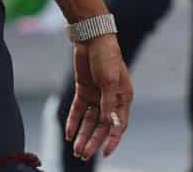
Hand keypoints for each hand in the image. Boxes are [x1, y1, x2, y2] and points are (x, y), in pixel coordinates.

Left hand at [65, 34, 132, 159]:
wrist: (92, 38)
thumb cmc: (107, 56)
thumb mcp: (110, 80)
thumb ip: (108, 102)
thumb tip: (108, 122)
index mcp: (123, 98)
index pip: (118, 125)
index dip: (112, 140)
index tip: (105, 153)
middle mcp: (110, 100)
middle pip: (102, 126)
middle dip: (93, 141)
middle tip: (83, 155)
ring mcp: (96, 96)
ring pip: (89, 121)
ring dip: (83, 135)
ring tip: (76, 150)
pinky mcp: (83, 90)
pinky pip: (78, 110)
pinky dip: (73, 121)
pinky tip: (68, 133)